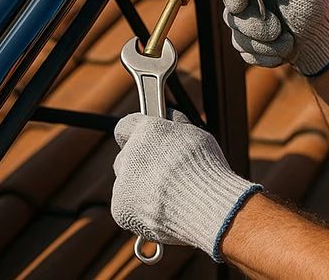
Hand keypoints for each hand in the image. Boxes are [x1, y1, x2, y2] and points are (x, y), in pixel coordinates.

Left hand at [111, 111, 261, 261]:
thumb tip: (166, 118)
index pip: (125, 127)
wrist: (207, 208)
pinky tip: (163, 211)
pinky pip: (127, 208)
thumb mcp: (196, 135)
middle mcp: (130, 155)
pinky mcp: (121, 209)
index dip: (135, 135)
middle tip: (163, 175)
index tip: (144, 142)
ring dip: (141, 189)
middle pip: (126, 158)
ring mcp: (122, 183)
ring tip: (169, 197)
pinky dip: (141, 211)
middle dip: (140, 165)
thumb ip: (174, 126)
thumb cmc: (207, 172)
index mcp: (146, 131)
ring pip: (126, 185)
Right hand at [221, 0, 328, 75]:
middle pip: (231, 18)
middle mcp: (248, 5)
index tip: (243, 3)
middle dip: (257, 27)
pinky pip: (248, 56)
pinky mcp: (252, 49)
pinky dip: (268, 56)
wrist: (324, 40)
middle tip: (278, 28)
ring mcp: (248, 29)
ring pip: (239, 40)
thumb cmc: (314, 6)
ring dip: (267, 44)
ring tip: (288, 40)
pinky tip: (284, 50)